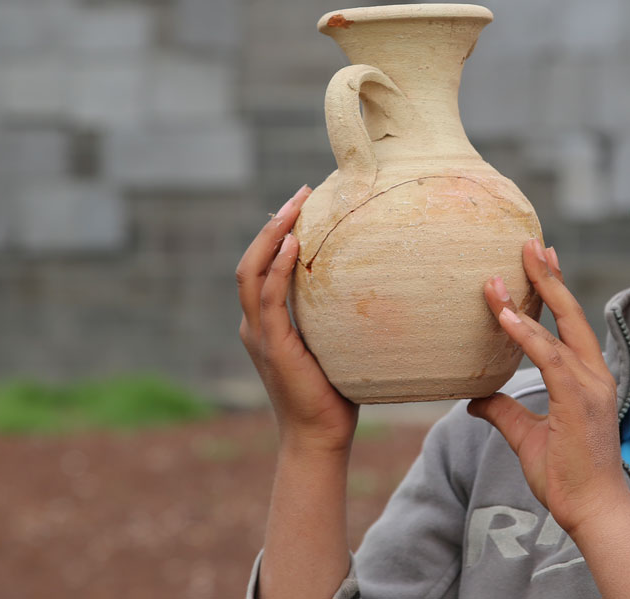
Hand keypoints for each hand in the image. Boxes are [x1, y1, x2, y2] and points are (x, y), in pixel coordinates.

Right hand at [236, 185, 358, 452]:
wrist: (320, 437)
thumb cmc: (336, 394)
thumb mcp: (337, 345)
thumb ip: (341, 318)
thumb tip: (379, 288)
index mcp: (266, 323)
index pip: (262, 267)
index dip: (276, 233)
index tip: (301, 205)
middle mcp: (254, 325)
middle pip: (251, 261)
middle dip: (272, 223)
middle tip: (300, 193)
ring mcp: (258, 334)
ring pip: (252, 272)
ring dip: (271, 235)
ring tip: (294, 206)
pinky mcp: (272, 345)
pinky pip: (269, 298)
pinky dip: (277, 268)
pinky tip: (293, 245)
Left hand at [468, 239, 629, 537]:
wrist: (593, 510)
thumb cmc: (567, 477)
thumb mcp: (525, 436)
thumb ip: (503, 411)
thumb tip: (474, 397)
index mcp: (587, 379)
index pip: (568, 324)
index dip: (553, 290)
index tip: (539, 260)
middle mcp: (594, 374)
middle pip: (570, 312)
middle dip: (549, 276)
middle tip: (530, 242)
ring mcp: (590, 385)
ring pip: (559, 327)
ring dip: (531, 296)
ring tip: (503, 271)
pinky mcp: (578, 400)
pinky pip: (548, 357)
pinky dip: (525, 334)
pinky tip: (502, 315)